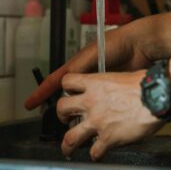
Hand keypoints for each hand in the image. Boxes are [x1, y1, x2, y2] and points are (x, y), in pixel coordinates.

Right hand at [24, 17, 156, 110]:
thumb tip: (64, 86)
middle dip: (61, 109)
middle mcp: (86, 77)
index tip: (29, 104)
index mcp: (78, 66)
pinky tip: (95, 121)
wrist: (141, 46)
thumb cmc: (117, 44)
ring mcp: (98, 86)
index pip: (55, 81)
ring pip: (82, 104)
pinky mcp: (111, 93)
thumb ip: (79, 69)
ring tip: (75, 126)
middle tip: (59, 121)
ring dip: (78, 114)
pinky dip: (96, 113)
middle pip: (67, 97)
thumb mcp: (93, 55)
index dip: (41, 93)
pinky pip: (99, 106)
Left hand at [57, 71, 163, 159]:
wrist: (157, 97)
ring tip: (68, 150)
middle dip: (61, 117)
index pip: (68, 82)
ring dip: (67, 145)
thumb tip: (115, 89)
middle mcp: (91, 102)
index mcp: (95, 84)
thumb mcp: (123, 76)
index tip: (70, 95)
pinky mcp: (108, 138)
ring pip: (70, 137)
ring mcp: (97, 122)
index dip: (67, 89)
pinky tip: (99, 155)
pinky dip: (95, 155)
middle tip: (66, 121)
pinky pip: (94, 152)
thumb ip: (112, 84)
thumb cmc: (146, 84)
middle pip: (61, 109)